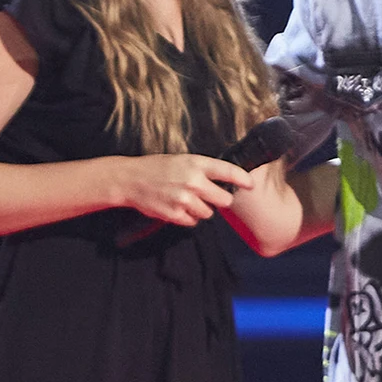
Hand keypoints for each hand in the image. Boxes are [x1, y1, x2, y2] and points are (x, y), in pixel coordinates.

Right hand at [115, 154, 256, 226]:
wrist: (131, 179)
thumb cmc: (158, 168)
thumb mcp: (182, 160)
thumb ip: (203, 170)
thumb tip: (225, 182)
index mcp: (196, 164)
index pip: (228, 172)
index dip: (243, 179)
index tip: (250, 185)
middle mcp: (193, 181)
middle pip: (224, 200)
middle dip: (220, 200)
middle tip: (210, 196)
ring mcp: (184, 199)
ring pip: (209, 213)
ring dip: (201, 209)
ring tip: (186, 199)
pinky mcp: (175, 214)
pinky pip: (193, 222)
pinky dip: (188, 217)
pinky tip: (177, 207)